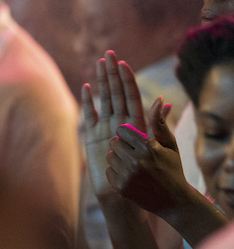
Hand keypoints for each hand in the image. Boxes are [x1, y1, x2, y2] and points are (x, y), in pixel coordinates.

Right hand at [81, 51, 145, 197]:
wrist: (123, 195)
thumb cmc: (142, 176)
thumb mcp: (154, 147)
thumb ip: (156, 123)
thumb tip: (162, 100)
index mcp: (136, 124)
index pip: (130, 96)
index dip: (126, 79)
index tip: (122, 63)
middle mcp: (121, 122)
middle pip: (116, 93)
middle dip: (113, 73)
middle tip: (109, 54)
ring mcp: (106, 128)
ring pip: (104, 100)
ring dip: (102, 82)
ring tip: (100, 64)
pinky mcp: (93, 137)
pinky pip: (90, 115)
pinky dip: (89, 101)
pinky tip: (87, 87)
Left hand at [106, 96, 190, 215]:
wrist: (173, 201)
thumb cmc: (172, 168)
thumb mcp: (169, 144)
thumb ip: (159, 122)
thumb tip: (158, 99)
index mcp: (148, 147)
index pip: (122, 130)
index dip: (127, 134)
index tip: (134, 140)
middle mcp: (136, 160)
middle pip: (113, 142)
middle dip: (121, 145)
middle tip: (133, 153)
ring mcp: (127, 175)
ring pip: (110, 156)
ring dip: (118, 158)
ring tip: (133, 165)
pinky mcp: (121, 187)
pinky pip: (109, 171)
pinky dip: (116, 172)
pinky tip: (130, 176)